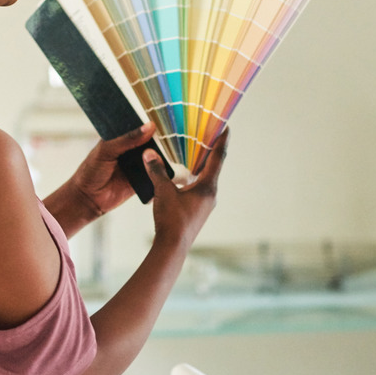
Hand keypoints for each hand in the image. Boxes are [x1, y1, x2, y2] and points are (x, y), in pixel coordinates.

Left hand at [66, 123, 154, 217]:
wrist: (87, 198)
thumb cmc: (91, 171)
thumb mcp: (107, 150)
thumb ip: (127, 139)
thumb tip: (148, 127)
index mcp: (120, 141)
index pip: (137, 130)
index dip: (147, 127)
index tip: (158, 125)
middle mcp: (129, 153)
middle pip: (148, 145)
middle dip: (156, 144)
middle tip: (164, 141)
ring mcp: (135, 167)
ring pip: (153, 160)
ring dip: (158, 159)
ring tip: (161, 157)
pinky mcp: (140, 182)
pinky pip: (153, 176)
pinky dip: (158, 174)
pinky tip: (162, 171)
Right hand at [146, 130, 227, 250]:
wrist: (172, 247)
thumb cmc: (171, 220)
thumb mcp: (163, 192)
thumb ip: (157, 171)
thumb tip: (149, 153)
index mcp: (207, 187)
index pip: (217, 158)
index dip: (221, 141)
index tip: (226, 127)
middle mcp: (211, 194)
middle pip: (212, 167)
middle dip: (209, 150)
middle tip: (207, 134)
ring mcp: (205, 204)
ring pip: (205, 179)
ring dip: (199, 165)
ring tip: (193, 152)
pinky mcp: (198, 210)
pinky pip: (198, 188)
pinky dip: (192, 179)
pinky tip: (181, 177)